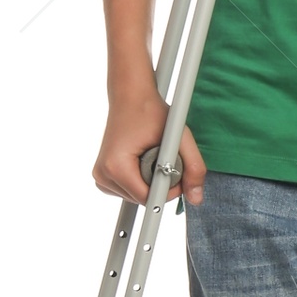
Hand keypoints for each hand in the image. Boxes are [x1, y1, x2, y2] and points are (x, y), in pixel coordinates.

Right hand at [93, 90, 205, 204]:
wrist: (130, 96)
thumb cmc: (151, 112)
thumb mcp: (179, 137)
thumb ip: (193, 167)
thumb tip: (197, 198)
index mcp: (116, 167)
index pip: (149, 199)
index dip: (169, 189)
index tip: (177, 171)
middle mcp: (103, 174)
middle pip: (142, 199)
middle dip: (160, 185)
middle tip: (164, 158)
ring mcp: (100, 176)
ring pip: (136, 197)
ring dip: (150, 183)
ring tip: (151, 156)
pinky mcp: (102, 176)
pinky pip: (128, 191)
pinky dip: (140, 181)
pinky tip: (143, 161)